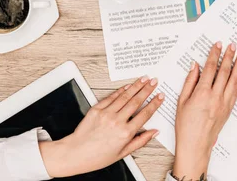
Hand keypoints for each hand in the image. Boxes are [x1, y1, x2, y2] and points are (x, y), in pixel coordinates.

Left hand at [39, 77, 163, 177]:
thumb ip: (140, 141)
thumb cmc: (98, 156)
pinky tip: (128, 86)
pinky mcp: (97, 109)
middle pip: (136, 101)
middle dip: (147, 89)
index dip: (154, 103)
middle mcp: (117, 121)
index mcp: (125, 133)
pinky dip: (121, 90)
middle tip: (154, 82)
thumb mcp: (123, 153)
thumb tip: (153, 132)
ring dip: (136, 86)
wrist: (76, 153)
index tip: (160, 96)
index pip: (145, 114)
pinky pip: (111, 97)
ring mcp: (106, 114)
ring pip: (125, 96)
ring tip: (144, 79)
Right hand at [172, 42, 236, 179]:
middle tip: (232, 45)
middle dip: (229, 56)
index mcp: (202, 93)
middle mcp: (215, 97)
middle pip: (225, 72)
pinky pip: (236, 90)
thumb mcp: (182, 101)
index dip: (214, 54)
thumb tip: (195, 66)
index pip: (210, 68)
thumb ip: (189, 81)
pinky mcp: (229, 109)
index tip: (218, 44)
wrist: (196, 144)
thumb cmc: (185, 125)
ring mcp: (224, 103)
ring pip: (234, 80)